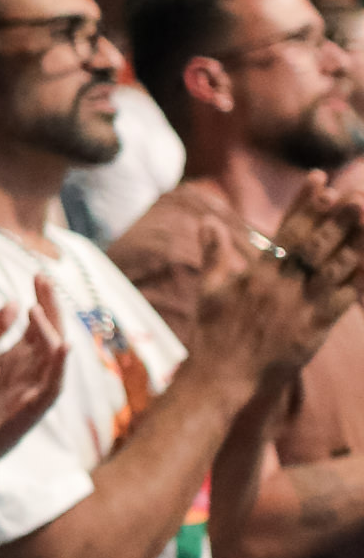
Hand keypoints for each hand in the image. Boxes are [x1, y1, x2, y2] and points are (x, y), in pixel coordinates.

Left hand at [0, 276, 68, 502]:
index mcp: (14, 365)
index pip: (34, 327)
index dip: (39, 301)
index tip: (37, 274)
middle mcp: (28, 378)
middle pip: (49, 337)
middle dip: (49, 308)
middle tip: (44, 280)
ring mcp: (30, 397)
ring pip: (52, 361)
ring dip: (51, 334)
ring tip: (41, 310)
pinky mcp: (28, 417)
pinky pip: (50, 391)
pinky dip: (57, 370)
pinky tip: (61, 349)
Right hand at [194, 182, 363, 388]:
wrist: (222, 378)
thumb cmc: (214, 333)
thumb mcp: (210, 289)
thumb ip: (214, 253)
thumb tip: (208, 220)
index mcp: (258, 273)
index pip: (285, 230)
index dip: (303, 204)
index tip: (319, 179)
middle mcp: (280, 285)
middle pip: (313, 245)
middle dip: (335, 218)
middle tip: (354, 194)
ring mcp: (299, 307)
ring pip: (332, 269)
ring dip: (353, 243)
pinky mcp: (313, 330)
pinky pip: (342, 302)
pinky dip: (356, 282)